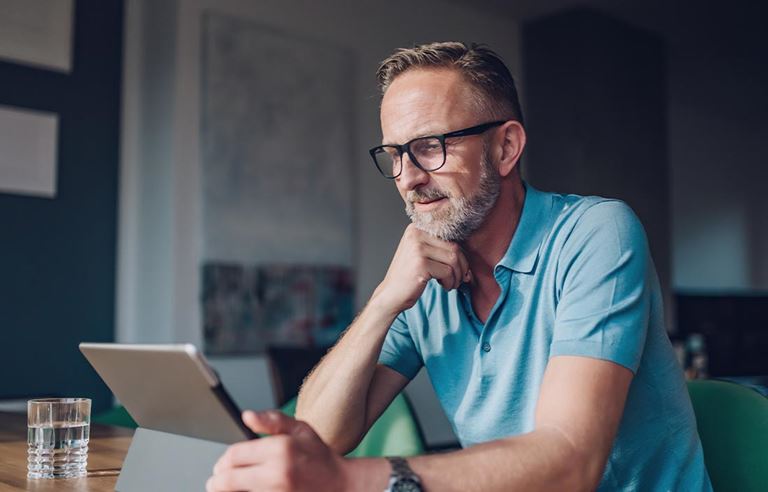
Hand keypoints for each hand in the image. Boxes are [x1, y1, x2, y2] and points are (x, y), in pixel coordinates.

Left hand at [206, 410, 348, 491]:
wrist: (340, 486)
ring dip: (231, 490)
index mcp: (280, 449)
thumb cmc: (319, 457)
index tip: (221, 465)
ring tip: (233, 486)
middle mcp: (277, 473)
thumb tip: (247, 416)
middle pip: (228, 480)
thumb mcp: (300, 429)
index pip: (234, 455)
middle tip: (217, 481)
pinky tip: (249, 490)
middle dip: (218, 480)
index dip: (223, 461)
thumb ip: (272, 420)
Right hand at [373, 224, 470, 315]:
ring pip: (454, 260)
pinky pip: (448, 272)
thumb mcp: (422, 255)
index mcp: (416, 228)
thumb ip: (440, 249)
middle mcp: (416, 234)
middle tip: (459, 279)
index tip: (461, 269)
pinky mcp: (421, 264)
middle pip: (454, 248)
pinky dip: (450, 282)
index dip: (460, 255)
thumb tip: (468, 258)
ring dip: (457, 276)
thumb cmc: (409, 277)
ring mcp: (417, 248)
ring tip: (451, 284)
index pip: (450, 237)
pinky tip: (444, 287)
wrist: (390, 294)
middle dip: (462, 267)